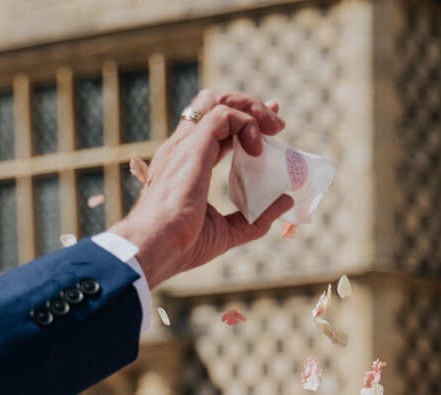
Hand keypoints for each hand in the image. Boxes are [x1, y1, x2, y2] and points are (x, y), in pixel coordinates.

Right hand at [110, 89, 291, 285]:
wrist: (155, 248)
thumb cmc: (181, 246)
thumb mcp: (226, 231)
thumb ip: (255, 218)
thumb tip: (285, 202)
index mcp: (185, 164)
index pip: (214, 128)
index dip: (243, 120)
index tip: (270, 127)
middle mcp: (182, 148)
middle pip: (213, 103)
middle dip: (249, 105)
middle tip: (276, 124)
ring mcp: (185, 144)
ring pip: (217, 101)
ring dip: (250, 108)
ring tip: (272, 129)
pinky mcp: (193, 146)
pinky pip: (224, 115)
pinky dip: (246, 123)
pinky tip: (257, 149)